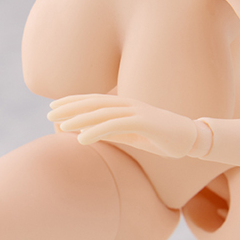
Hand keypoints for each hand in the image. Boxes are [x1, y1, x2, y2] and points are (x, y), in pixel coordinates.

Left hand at [48, 93, 200, 157]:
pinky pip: (116, 126)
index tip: (53, 106)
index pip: (93, 100)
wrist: (190, 140)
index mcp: (125, 105)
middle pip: (93, 102)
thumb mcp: (130, 136)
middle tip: (49, 112)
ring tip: (61, 125)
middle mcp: (128, 104)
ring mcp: (137, 111)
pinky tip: (81, 139)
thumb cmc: (160, 137)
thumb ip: (110, 133)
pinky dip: (96, 130)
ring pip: (102, 113)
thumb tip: (86, 133)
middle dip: (70, 107)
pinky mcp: (144, 122)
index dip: (72, 101)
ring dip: (79, 118)